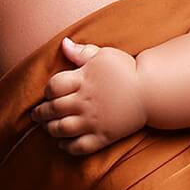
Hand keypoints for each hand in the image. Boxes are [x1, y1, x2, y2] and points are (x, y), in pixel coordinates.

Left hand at [29, 37, 147, 155]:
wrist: (152, 91)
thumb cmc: (127, 70)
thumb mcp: (104, 55)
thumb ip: (81, 52)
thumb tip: (63, 43)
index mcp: (83, 80)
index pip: (53, 86)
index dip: (46, 90)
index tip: (48, 93)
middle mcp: (85, 102)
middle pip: (53, 109)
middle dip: (41, 113)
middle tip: (37, 114)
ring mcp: (94, 121)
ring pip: (62, 129)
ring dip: (50, 129)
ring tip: (48, 127)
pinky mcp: (104, 136)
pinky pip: (79, 146)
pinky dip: (67, 147)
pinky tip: (63, 142)